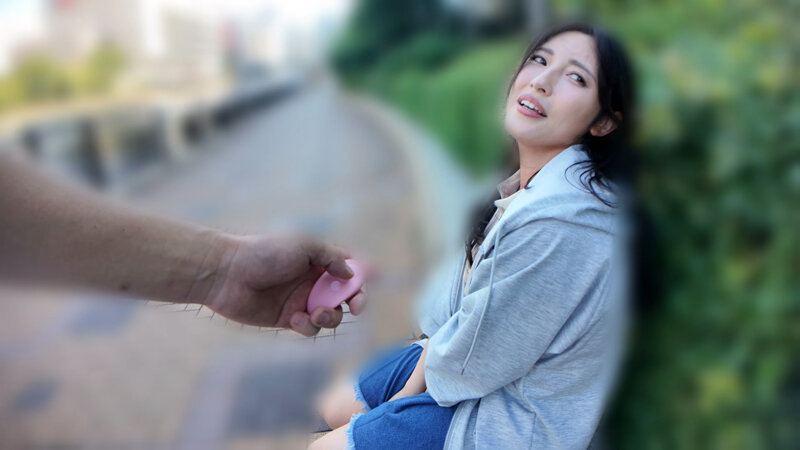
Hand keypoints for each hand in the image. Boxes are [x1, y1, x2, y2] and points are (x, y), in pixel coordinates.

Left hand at [202, 234, 365, 335]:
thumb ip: (330, 257)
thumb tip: (351, 273)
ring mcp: (301, 301)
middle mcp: (313, 281)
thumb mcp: (303, 246)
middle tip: (354, 307)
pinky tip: (295, 320)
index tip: (370, 284)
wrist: (227, 274)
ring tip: (317, 313)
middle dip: (354, 302)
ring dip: (330, 317)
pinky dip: (308, 327)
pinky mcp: (287, 319)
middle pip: (345, 296)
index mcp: (318, 260)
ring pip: (330, 315)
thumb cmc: (264, 253)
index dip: (362, 277)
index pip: (348, 269)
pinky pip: (309, 328)